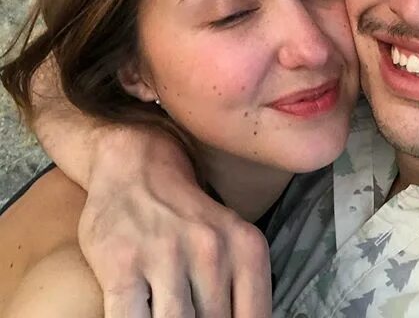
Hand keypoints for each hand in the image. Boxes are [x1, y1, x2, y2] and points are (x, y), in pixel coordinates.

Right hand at [77, 129, 271, 317]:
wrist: (136, 164)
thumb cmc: (186, 212)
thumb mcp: (231, 238)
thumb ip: (239, 285)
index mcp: (246, 246)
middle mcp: (212, 250)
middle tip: (192, 312)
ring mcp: (166, 257)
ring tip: (167, 310)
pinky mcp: (123, 266)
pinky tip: (139, 312)